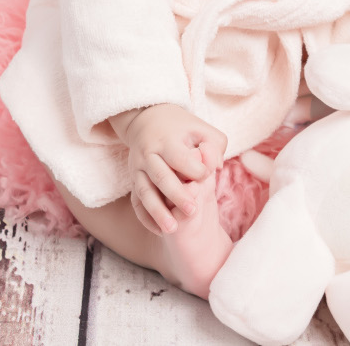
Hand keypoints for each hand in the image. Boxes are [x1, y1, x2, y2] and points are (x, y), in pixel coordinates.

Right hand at [110, 103, 226, 234]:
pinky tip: (159, 231)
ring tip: (172, 229)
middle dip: (176, 195)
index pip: (179, 157)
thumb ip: (214, 145)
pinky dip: (145, 217)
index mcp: (166, 140)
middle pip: (161, 177)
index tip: (207, 176)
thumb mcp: (200, 128)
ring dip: (157, 212)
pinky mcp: (133, 181)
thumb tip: (216, 167)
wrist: (144, 119)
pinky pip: (136, 202)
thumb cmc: (180, 127)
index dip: (194, 168)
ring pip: (145, 193)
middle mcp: (148, 155)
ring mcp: (137, 169)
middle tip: (192, 211)